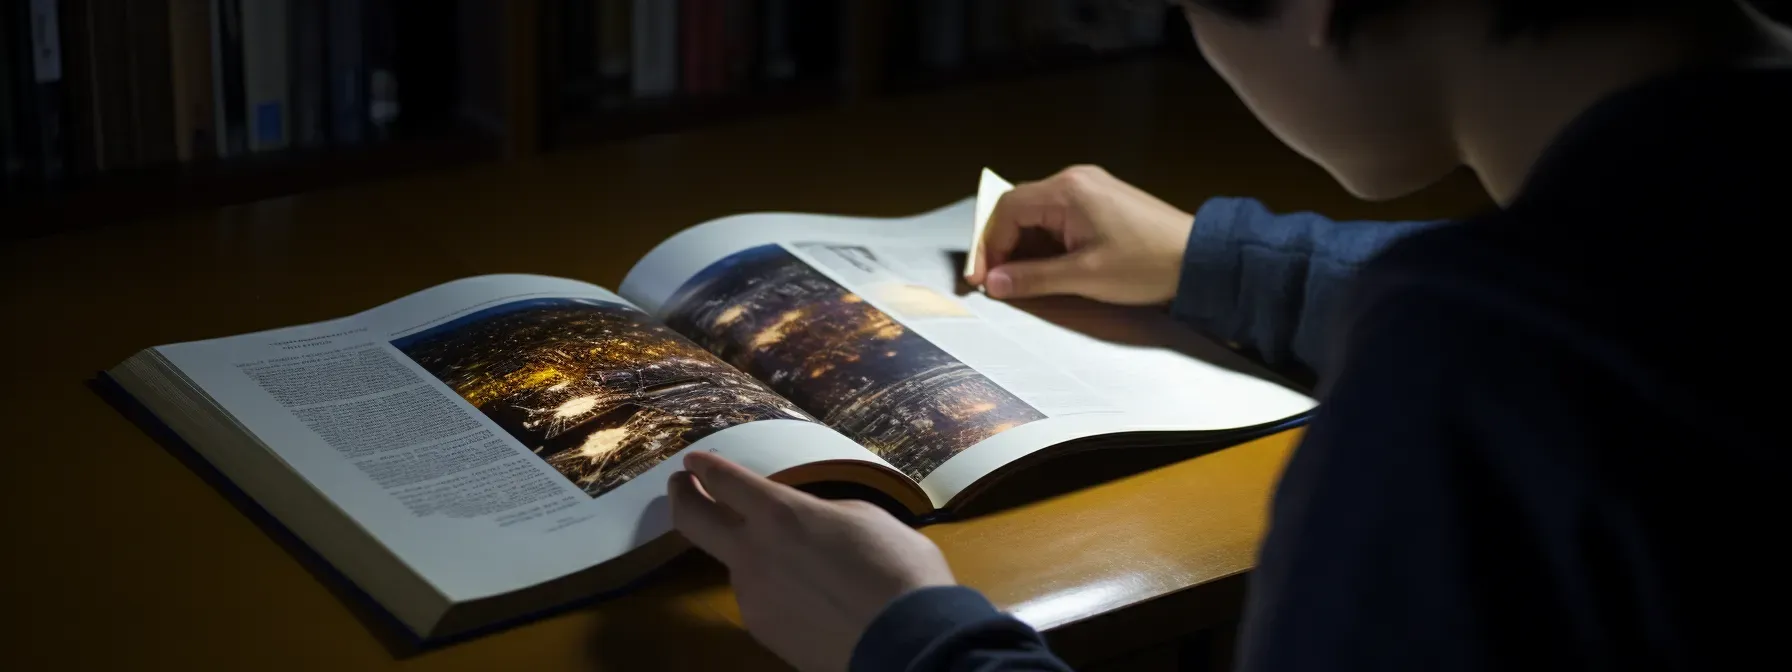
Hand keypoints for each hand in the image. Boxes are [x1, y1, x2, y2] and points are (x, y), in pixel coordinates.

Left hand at [669, 451, 956, 671]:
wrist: (906, 644)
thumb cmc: (899, 571)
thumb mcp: (866, 519)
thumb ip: (821, 514)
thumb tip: (807, 524)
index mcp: (781, 514)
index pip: (725, 481)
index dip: (706, 466)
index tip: (695, 461)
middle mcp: (753, 553)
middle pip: (692, 519)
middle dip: (682, 495)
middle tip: (683, 485)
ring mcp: (752, 596)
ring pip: (738, 564)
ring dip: (754, 554)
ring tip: (801, 563)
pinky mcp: (762, 631)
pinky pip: (760, 598)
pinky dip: (775, 589)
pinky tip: (810, 597)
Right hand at [968, 165, 1194, 304]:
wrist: (1198, 257)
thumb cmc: (1145, 264)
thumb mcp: (1084, 276)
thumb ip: (1033, 278)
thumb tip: (994, 284)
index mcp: (1067, 191)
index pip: (1008, 210)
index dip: (989, 245)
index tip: (983, 279)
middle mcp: (1074, 180)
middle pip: (1019, 208)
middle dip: (1002, 245)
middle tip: (995, 281)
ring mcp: (1089, 188)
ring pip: (1037, 213)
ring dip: (1024, 245)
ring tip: (1020, 279)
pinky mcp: (1100, 201)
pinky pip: (1057, 216)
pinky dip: (1045, 241)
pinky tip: (1046, 266)